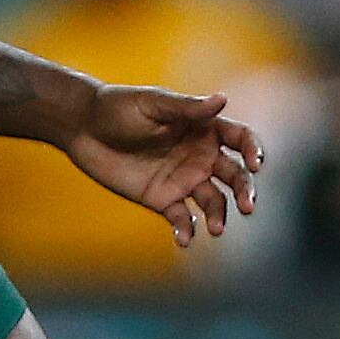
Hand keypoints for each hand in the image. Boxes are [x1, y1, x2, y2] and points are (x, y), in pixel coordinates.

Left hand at [65, 84, 264, 245]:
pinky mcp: (164, 199)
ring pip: (214, 201)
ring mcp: (184, 179)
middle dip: (245, 190)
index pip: (240, 139)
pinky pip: (183, 218)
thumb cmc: (118, 107)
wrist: (83, 129)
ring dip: (220, 216)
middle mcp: (200, 156)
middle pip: (235, 175)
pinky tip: (184, 239)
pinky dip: (187, 230)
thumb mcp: (153, 104)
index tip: (256, 164)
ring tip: (216, 229)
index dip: (253, 150)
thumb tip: (222, 99)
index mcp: (203, 128)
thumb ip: (187, 108)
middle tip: (247, 206)